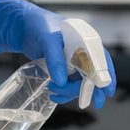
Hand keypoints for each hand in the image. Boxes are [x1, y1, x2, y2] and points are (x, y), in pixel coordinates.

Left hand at [0, 0, 118, 107]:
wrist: (23, 27)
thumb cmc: (38, 25)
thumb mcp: (47, 40)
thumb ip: (55, 59)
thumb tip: (62, 81)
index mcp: (85, 40)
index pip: (101, 59)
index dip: (106, 75)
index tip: (107, 91)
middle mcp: (82, 51)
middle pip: (92, 74)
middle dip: (88, 90)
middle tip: (87, 103)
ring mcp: (73, 61)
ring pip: (80, 82)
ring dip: (70, 92)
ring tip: (54, 93)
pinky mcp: (64, 68)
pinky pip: (69, 84)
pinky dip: (63, 92)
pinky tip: (54, 95)